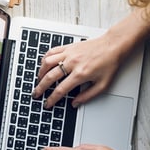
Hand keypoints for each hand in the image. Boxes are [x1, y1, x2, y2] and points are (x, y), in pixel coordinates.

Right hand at [32, 10, 149, 107]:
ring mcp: (69, 54)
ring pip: (47, 63)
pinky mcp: (68, 47)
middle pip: (49, 77)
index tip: (47, 104)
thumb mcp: (103, 85)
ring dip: (40, 73)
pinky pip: (51, 52)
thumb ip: (88, 96)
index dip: (52, 99)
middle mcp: (72, 63)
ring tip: (38, 80)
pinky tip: (44, 65)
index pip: (60, 90)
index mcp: (80, 74)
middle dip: (40, 88)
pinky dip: (45, 59)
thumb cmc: (109, 63)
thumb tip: (75, 103)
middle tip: (36, 94)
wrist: (113, 45)